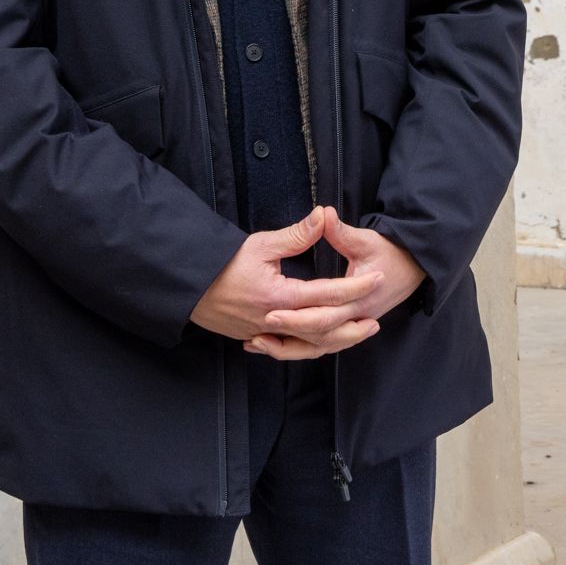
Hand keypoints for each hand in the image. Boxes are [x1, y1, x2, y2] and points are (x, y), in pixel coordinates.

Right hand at [191, 207, 384, 360]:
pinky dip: (309, 348)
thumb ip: (296, 235)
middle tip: (376, 319)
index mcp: (280, 296)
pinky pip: (289, 348)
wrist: (188, 285)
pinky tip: (321, 343)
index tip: (377, 279)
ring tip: (357, 334)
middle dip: (353, 325)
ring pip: (308, 345)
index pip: (328, 294)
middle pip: (324, 329)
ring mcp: (265, 333)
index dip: (356, 287)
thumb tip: (323, 215)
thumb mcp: (260, 244)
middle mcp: (275, 321)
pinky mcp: (256, 337)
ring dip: (336, 341)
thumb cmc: (222, 263)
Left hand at [248, 211, 426, 359]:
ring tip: (260, 343)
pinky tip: (277, 345)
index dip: (296, 314)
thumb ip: (340, 231)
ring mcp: (355, 324)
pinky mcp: (350, 326)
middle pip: (318, 335)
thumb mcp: (365, 239)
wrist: (413, 266)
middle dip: (287, 334)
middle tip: (258, 330)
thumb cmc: (390, 251)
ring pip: (321, 346)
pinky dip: (302, 348)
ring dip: (291, 349)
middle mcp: (357, 316)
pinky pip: (325, 345)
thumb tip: (322, 213)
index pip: (324, 312)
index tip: (270, 311)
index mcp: (360, 297)